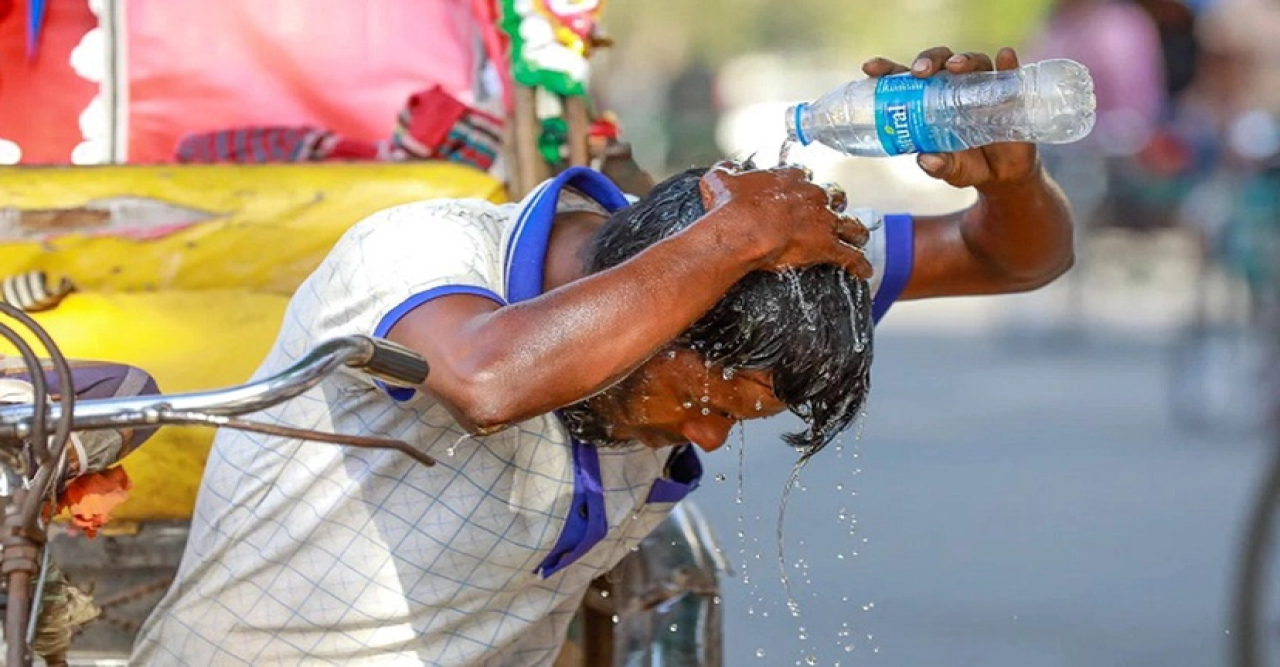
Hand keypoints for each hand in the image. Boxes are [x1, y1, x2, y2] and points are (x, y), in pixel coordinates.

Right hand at [698, 160, 871, 278]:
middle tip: (831, 212)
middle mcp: (812, 195)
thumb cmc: (730, 207)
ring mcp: (823, 221)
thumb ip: (725, 170)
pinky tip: (864, 271)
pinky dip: (859, 264)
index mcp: (790, 178)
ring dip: (855, 231)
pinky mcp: (827, 245)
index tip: (799, 192)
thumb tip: (726, 167)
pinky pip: (850, 256)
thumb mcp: (720, 180)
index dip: (803, 185)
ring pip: (850, 224)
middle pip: (834, 196)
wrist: (740, 232)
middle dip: (835, 203)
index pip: (804, 176)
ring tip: (859, 237)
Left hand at [862, 46, 1041, 190]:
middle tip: (920, 73)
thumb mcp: (950, 170)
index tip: (870, 69)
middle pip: (937, 63)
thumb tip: (926, 159)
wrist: (1002, 175)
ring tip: (956, 67)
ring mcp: (980, 88)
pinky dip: (1006, 64)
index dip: (887, 70)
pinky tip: (1004, 57)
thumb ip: (938, 166)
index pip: (904, 78)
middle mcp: (952, 88)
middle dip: (927, 62)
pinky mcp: (1007, 92)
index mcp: (927, 101)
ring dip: (963, 60)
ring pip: (971, 63)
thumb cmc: (967, 165)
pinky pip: (1007, 73)